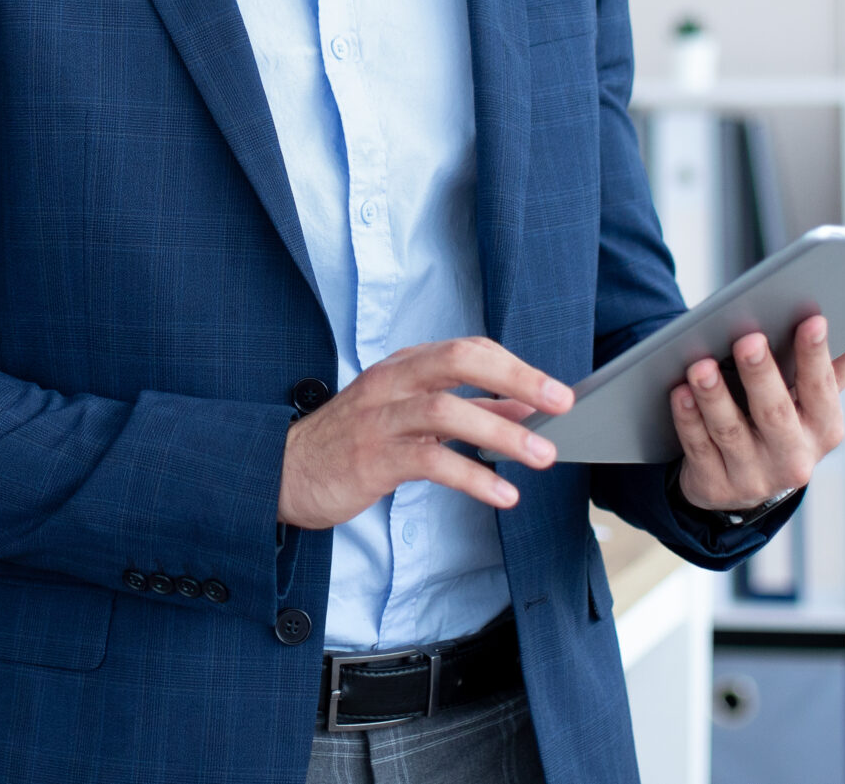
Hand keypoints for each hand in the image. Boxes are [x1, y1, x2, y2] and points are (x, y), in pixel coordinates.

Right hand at [278, 338, 573, 530]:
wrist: (284, 473)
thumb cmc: (352, 443)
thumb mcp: (412, 419)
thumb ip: (469, 414)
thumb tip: (525, 411)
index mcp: (404, 367)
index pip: (468, 350)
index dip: (516, 368)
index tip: (556, 391)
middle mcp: (392, 382)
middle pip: (460, 360)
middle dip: (517, 378)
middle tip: (560, 402)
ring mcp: (379, 418)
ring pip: (447, 409)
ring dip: (502, 433)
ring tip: (541, 455)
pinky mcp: (372, 458)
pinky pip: (429, 460)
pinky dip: (472, 476)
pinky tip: (502, 493)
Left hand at [669, 315, 844, 512]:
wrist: (747, 482)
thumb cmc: (786, 420)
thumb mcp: (817, 395)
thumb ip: (844, 354)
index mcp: (825, 428)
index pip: (822, 388)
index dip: (817, 355)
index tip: (812, 319)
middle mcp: (793, 457)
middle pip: (774, 412)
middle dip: (761, 374)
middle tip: (747, 338)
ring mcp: (753, 476)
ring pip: (730, 431)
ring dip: (714, 396)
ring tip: (700, 364)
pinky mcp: (716, 486)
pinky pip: (699, 448)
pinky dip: (688, 419)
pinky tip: (678, 392)